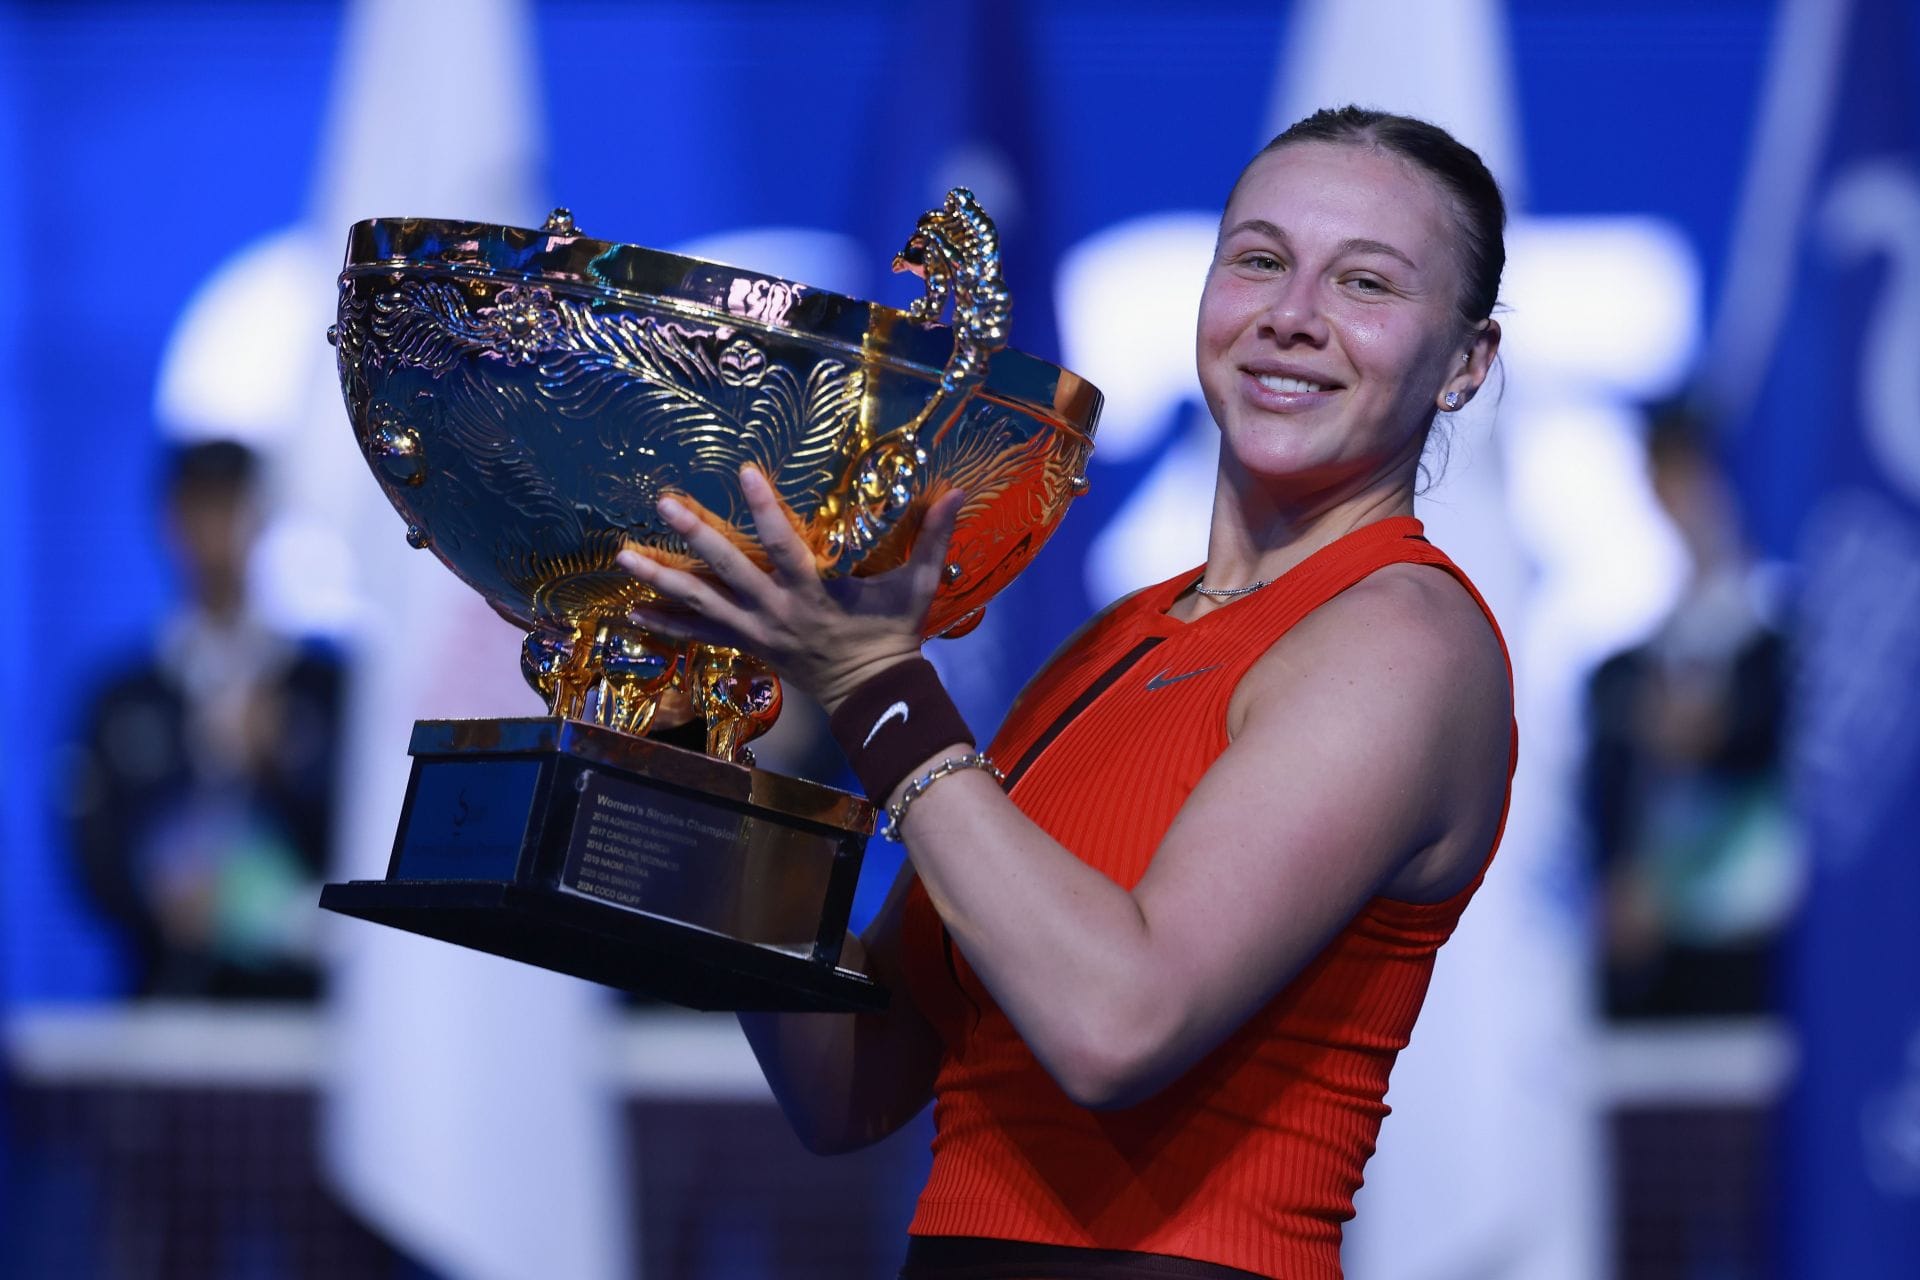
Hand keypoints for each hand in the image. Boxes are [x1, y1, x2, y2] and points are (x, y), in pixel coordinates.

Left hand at [615, 465, 965, 714]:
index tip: (744, 471)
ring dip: (660, 578)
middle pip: (728, 570)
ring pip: (700, 603)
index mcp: (814, 592)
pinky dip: (666, 624)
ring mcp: (756, 631)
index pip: (785, 544)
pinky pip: (699, 636)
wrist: (874, 695)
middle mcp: (776, 611)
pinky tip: (632, 610)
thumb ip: (934, 538)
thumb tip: (956, 491)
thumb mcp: (918, 586)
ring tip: (621, 554)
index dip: (765, 507)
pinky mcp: (746, 646)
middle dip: (694, 536)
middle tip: (663, 503)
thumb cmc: (894, 634)